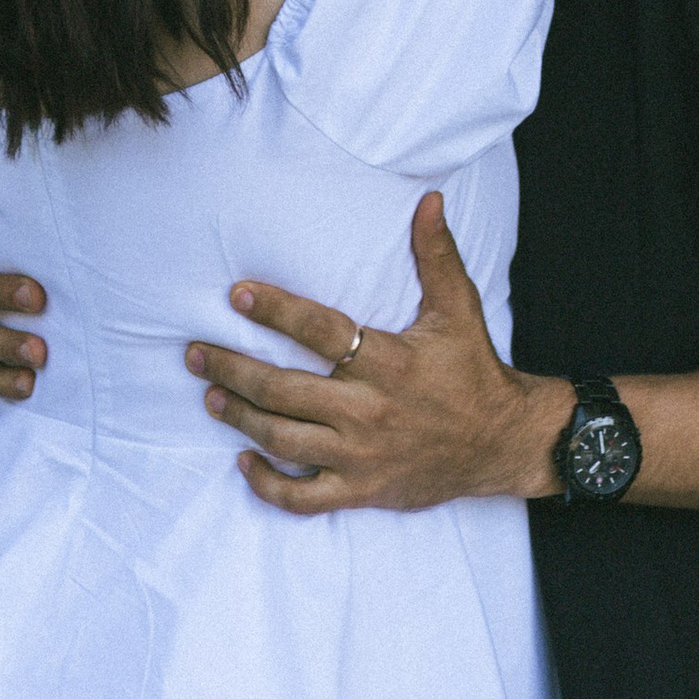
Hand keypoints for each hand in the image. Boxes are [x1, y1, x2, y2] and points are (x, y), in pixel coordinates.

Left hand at [184, 192, 564, 511]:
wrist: (503, 444)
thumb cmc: (473, 370)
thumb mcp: (458, 308)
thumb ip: (435, 254)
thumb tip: (428, 200)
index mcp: (388, 362)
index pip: (321, 332)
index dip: (277, 311)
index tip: (237, 294)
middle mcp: (369, 411)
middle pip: (284, 391)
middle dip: (232, 369)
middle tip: (195, 351)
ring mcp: (362, 457)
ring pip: (284, 441)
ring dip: (240, 418)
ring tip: (210, 395)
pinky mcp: (363, 492)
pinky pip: (304, 498)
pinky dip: (268, 484)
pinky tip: (244, 460)